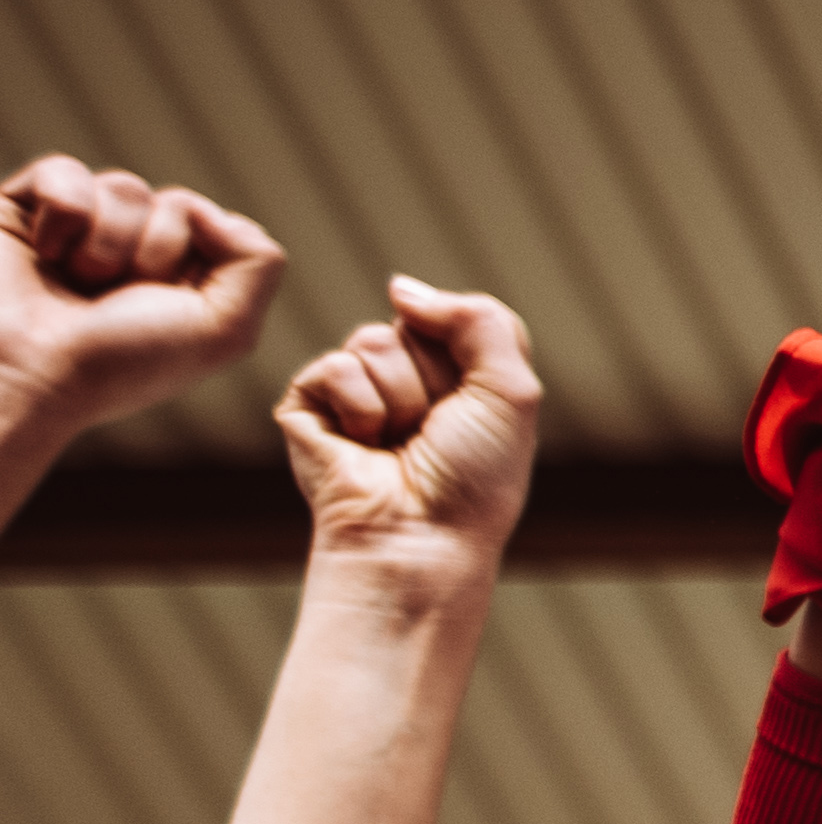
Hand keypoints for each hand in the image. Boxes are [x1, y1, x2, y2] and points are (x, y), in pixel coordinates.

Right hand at [3, 153, 292, 433]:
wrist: (30, 373)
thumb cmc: (122, 361)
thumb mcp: (224, 329)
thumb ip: (258, 263)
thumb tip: (213, 206)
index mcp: (184, 277)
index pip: (219, 224)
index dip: (205, 256)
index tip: (172, 302)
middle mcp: (135, 249)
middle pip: (179, 202)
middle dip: (156, 253)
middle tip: (119, 298)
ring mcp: (80, 227)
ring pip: (124, 186)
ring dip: (108, 243)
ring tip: (81, 283)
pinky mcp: (24, 208)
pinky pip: (64, 170)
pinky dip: (63, 214)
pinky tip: (45, 253)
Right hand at [274, 283, 543, 574]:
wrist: (421, 536)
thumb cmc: (474, 479)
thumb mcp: (511, 391)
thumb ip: (480, 319)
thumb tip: (401, 287)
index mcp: (457, 376)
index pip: (458, 317)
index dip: (471, 359)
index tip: (474, 411)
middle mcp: (406, 378)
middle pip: (413, 324)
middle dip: (433, 380)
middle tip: (433, 434)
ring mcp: (354, 389)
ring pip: (372, 340)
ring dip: (400, 399)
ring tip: (398, 444)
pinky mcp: (308, 403)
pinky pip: (337, 367)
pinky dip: (361, 409)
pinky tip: (363, 446)